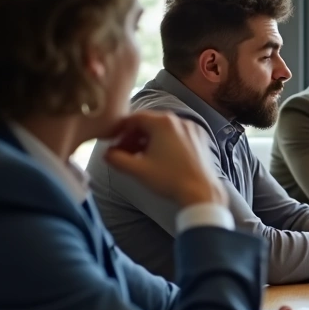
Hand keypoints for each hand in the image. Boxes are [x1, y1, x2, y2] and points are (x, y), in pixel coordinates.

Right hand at [102, 111, 226, 207]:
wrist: (201, 192)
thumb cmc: (169, 179)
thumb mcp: (137, 170)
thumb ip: (116, 159)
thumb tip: (107, 154)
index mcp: (163, 122)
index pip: (135, 118)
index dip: (121, 129)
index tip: (114, 142)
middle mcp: (179, 120)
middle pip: (150, 122)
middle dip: (134, 135)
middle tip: (124, 151)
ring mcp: (192, 129)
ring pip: (164, 129)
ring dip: (149, 139)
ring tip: (140, 156)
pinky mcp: (200, 139)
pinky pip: (177, 135)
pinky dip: (165, 142)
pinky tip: (159, 158)